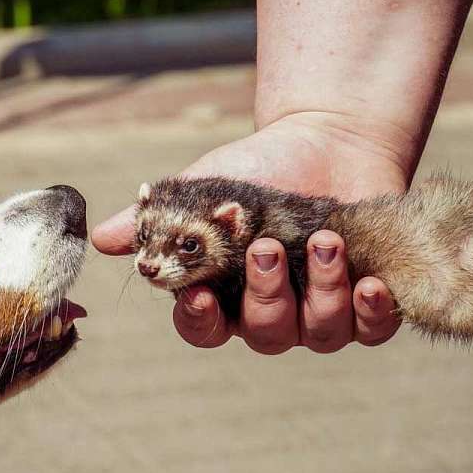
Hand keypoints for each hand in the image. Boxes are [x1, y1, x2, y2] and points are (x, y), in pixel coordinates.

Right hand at [92, 114, 405, 353]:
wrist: (326, 139)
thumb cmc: (255, 169)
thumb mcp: (199, 189)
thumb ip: (154, 217)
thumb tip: (99, 240)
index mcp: (225, 294)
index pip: (203, 328)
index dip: (199, 319)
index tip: (197, 293)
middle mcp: (271, 312)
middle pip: (265, 333)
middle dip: (266, 294)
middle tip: (264, 248)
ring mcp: (321, 310)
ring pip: (320, 333)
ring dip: (321, 292)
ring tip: (324, 243)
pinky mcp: (369, 301)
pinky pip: (372, 328)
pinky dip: (371, 311)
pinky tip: (369, 281)